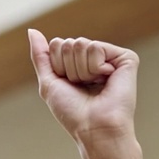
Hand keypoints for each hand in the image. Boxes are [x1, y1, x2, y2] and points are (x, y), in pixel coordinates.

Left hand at [27, 29, 148, 158]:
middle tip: (82, 87)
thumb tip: (32, 30)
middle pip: (67, 43)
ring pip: (80, 44)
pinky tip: (106, 79)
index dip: (57, 66)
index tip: (69, 85)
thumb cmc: (72, 112)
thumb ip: (41, 56)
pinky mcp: (126, 58)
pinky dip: (95, 67)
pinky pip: (96, 47)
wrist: (93, 127)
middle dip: (68, 68)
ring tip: (94, 85)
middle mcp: (95, 58)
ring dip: (80, 70)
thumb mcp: (49, 82)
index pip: (57, 45)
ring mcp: (111, 57)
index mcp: (78, 63)